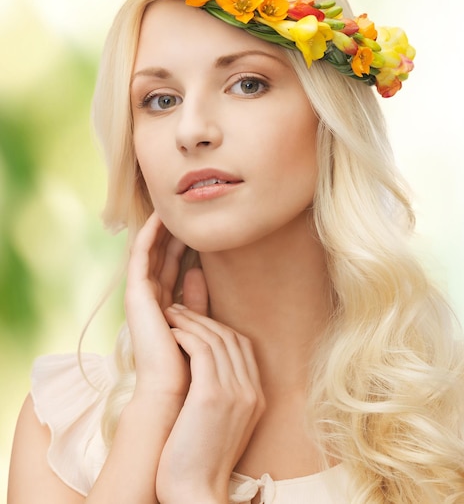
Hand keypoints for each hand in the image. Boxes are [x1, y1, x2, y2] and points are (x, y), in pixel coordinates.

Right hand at [124, 212, 207, 400]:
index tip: (196, 224)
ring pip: (149, 252)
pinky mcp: (135, 295)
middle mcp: (149, 298)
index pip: (172, 266)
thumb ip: (197, 298)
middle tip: (183, 208)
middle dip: (171, 232)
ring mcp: (140, 296)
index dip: (182, 243)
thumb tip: (198, 272)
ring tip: (170, 205)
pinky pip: (140, 258)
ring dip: (159, 229)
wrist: (172, 389)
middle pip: (160, 255)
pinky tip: (159, 219)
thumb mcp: (197, 322)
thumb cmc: (188, 362)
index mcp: (163, 305)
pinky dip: (148, 237)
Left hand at [156, 305, 264, 503]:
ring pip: (216, 338)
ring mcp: (235, 392)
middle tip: (179, 309)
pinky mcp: (212, 396)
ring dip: (191, 321)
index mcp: (256, 396)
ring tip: (170, 314)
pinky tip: (172, 332)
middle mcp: (251, 391)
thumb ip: (220, 392)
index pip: (242, 346)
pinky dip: (187, 335)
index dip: (218, 327)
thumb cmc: (198, 460)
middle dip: (203, 317)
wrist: (196, 494)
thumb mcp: (220, 422)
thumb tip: (203, 368)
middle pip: (231, 337)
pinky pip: (202, 350)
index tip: (195, 320)